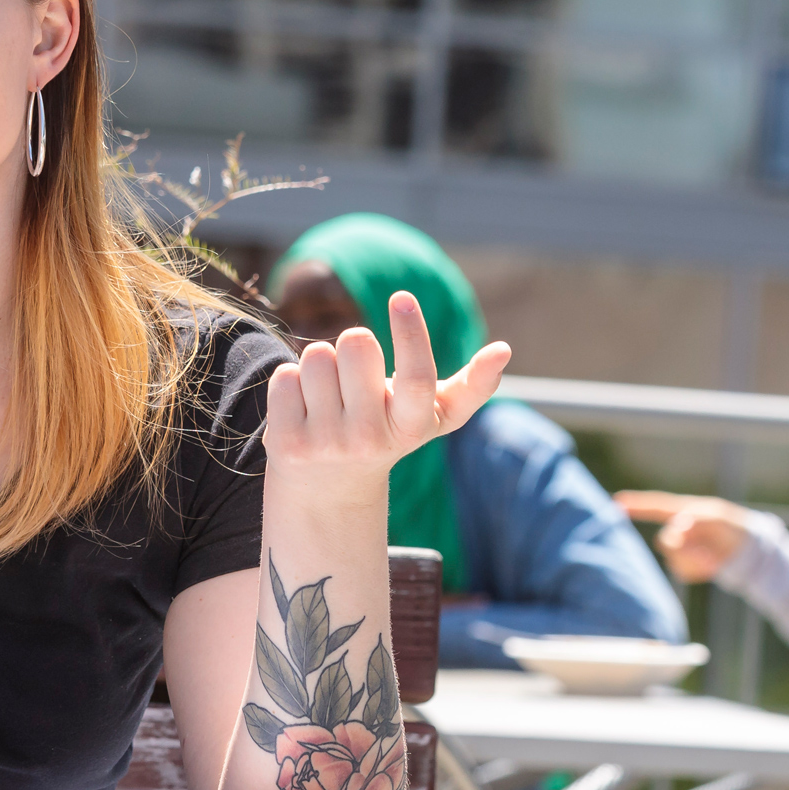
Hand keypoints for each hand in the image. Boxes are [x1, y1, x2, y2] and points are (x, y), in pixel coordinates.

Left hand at [264, 291, 510, 484]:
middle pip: (356, 344)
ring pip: (316, 356)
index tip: (402, 298)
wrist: (328, 490)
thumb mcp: (431, 417)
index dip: (411, 335)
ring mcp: (328, 444)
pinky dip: (291, 383)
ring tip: (329, 396)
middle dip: (352, 344)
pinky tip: (303, 409)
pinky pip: (284, 377)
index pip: (417, 377)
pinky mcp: (288, 444)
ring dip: (320, 366)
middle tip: (355, 375)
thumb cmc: (387, 432)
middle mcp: (372, 439)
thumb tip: (505, 349)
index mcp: (412, 426)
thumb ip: (472, 386)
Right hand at [615, 491, 754, 584]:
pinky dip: (698, 570)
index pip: (656, 507)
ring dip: (695, 561)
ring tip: (714, 559)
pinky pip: (683, 572)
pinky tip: (712, 565)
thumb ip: (698, 520)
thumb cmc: (733, 527)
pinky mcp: (687, 566)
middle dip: (683, 549)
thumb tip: (677, 526)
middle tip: (706, 554)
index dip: (636, 505)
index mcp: (683, 511)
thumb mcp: (720, 518)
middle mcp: (678, 530)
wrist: (747, 550)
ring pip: (673, 560)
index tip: (616, 503)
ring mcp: (681, 549)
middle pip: (665, 541)